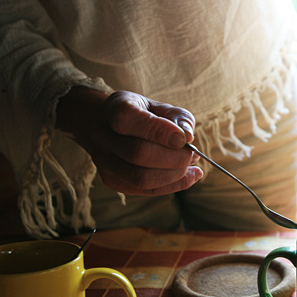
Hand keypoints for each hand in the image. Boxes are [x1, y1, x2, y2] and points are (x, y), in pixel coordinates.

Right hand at [56, 87, 202, 194]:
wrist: (111, 125)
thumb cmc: (143, 113)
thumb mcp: (160, 106)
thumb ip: (177, 117)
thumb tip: (188, 136)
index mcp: (115, 109)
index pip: (129, 120)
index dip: (159, 131)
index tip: (184, 139)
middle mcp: (102, 136)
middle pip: (138, 153)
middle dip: (174, 158)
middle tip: (193, 154)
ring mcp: (104, 161)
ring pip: (140, 178)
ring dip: (174, 175)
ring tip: (192, 166)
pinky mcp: (112, 180)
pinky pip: (144, 190)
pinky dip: (171, 186)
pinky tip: (189, 177)